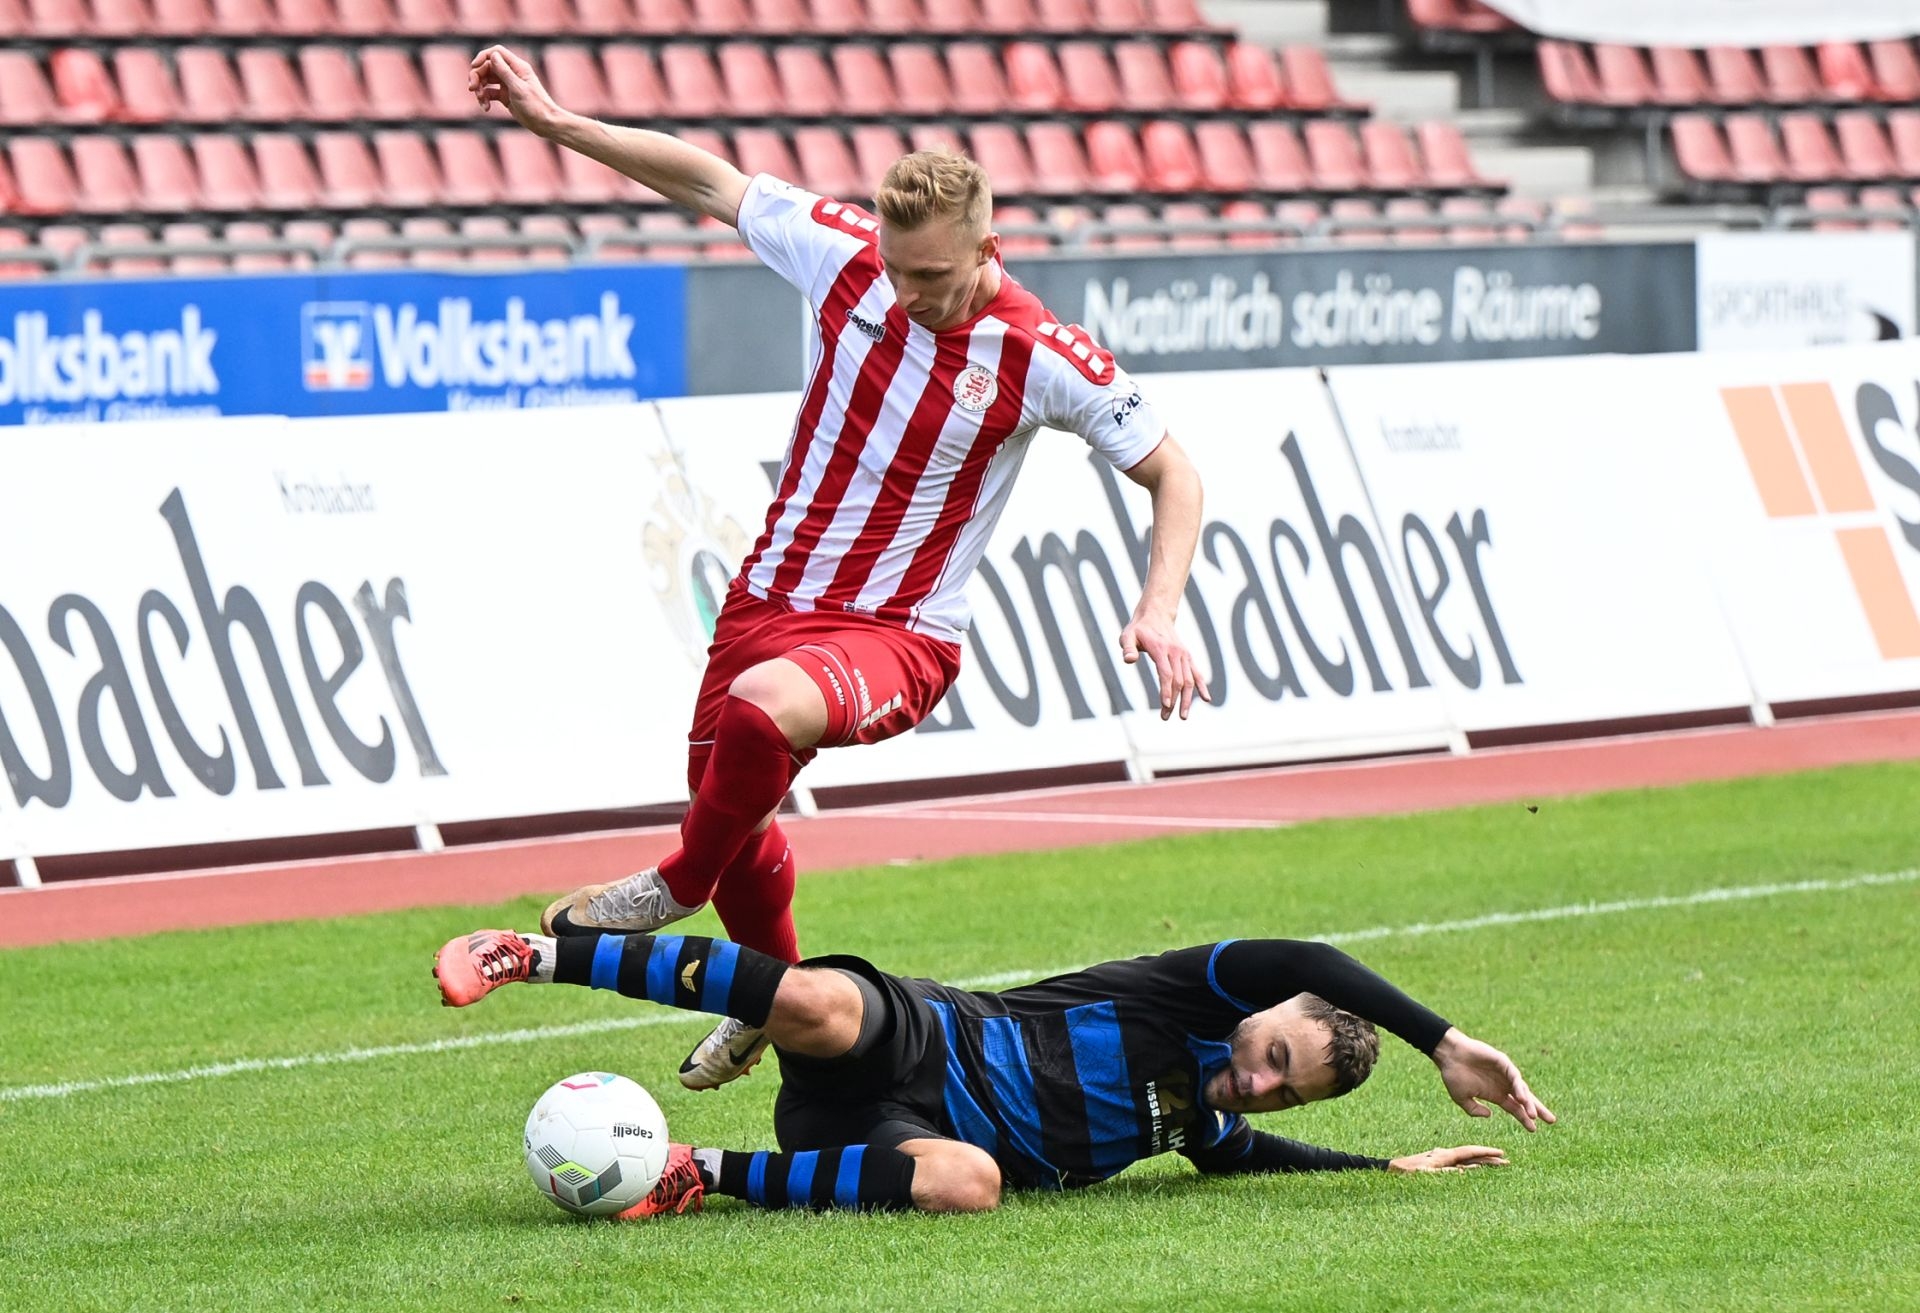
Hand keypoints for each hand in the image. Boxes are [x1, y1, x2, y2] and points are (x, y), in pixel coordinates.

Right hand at [469, 45, 565, 135]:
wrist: (546, 124)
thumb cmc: (535, 106)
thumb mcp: (517, 88)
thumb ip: (504, 71)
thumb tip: (492, 55)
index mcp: (518, 67)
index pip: (496, 53)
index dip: (483, 57)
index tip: (474, 67)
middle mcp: (512, 73)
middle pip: (487, 67)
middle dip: (477, 76)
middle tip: (472, 88)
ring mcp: (508, 85)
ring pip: (486, 80)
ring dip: (479, 89)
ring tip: (481, 101)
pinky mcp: (505, 96)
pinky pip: (489, 93)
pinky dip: (484, 99)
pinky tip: (486, 108)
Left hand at [1119, 610, 1211, 720]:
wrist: (1156, 614)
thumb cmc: (1139, 629)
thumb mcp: (1127, 636)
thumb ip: (1127, 648)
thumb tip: (1129, 660)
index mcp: (1161, 648)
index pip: (1166, 673)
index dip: (1166, 690)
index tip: (1165, 705)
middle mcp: (1176, 652)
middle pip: (1178, 680)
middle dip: (1173, 700)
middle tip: (1165, 717)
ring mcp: (1184, 654)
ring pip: (1189, 679)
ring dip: (1186, 699)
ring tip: (1182, 716)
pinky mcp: (1187, 656)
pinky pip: (1197, 673)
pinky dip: (1202, 686)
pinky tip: (1206, 699)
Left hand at [1387, 1145, 1508, 1173]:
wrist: (1390, 1169)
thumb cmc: (1407, 1174)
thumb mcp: (1428, 1174)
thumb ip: (1449, 1173)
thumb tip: (1470, 1170)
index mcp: (1443, 1156)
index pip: (1470, 1153)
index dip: (1487, 1153)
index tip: (1502, 1155)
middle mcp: (1444, 1155)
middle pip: (1470, 1156)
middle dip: (1489, 1158)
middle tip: (1507, 1162)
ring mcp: (1441, 1159)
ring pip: (1465, 1160)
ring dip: (1481, 1162)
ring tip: (1496, 1165)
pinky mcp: (1437, 1164)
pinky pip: (1457, 1165)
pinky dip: (1469, 1166)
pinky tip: (1475, 1168)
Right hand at [1432, 1029, 1555, 1130]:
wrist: (1448, 1055)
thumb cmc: (1453, 1075)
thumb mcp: (1462, 1099)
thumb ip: (1474, 1110)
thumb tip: (1490, 1115)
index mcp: (1495, 1094)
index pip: (1515, 1108)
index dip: (1524, 1118)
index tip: (1534, 1130)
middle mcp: (1503, 1085)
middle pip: (1524, 1100)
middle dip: (1537, 1110)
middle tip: (1551, 1121)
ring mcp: (1504, 1073)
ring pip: (1522, 1089)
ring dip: (1529, 1103)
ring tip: (1534, 1115)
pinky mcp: (1503, 1063)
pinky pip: (1515, 1076)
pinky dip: (1519, 1087)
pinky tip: (1523, 1099)